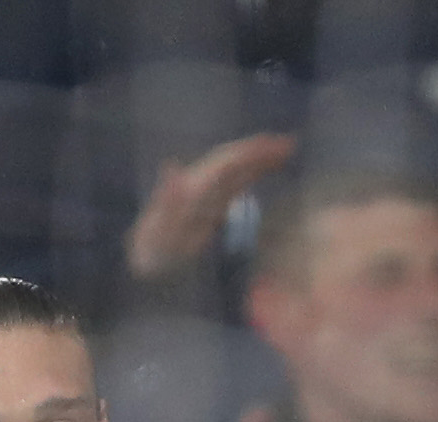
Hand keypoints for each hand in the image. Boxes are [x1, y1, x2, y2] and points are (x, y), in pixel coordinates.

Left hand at [126, 132, 295, 278]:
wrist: (148, 261)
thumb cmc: (153, 247)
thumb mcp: (158, 227)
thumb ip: (166, 197)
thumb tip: (171, 166)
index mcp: (194, 185)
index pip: (225, 162)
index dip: (248, 151)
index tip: (272, 144)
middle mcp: (202, 184)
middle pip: (235, 160)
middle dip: (261, 151)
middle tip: (290, 144)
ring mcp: (208, 194)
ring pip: (239, 170)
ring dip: (262, 159)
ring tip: (288, 150)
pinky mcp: (213, 206)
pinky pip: (238, 184)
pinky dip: (255, 174)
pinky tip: (269, 169)